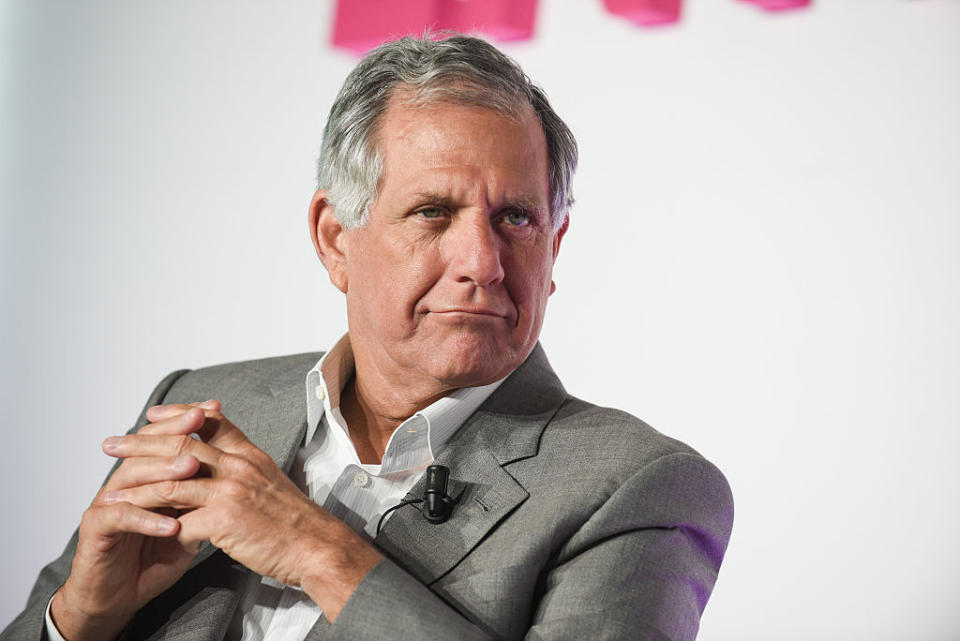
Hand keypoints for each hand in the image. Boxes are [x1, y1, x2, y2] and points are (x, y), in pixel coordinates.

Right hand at [51, 401, 216, 640]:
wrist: (118, 596)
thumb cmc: (153, 557)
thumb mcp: (189, 525)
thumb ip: (204, 500)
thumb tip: (233, 475)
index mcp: (147, 476)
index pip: (164, 437)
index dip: (186, 422)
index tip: (212, 408)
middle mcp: (126, 482)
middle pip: (147, 447)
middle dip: (175, 433)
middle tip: (198, 421)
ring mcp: (108, 503)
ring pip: (133, 476)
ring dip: (165, 472)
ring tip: (192, 468)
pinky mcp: (96, 529)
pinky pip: (121, 517)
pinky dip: (147, 520)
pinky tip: (170, 525)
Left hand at [98, 403, 383, 620]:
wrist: (316, 546)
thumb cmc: (295, 521)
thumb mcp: (271, 480)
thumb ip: (245, 466)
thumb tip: (225, 460)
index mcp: (250, 454)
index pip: (210, 421)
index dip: (178, 414)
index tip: (152, 414)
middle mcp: (239, 465)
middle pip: (180, 444)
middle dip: (140, 443)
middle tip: (113, 444)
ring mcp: (231, 491)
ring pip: (172, 482)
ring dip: (136, 487)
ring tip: (110, 491)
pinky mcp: (225, 519)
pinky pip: (180, 521)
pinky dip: (156, 526)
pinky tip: (138, 530)